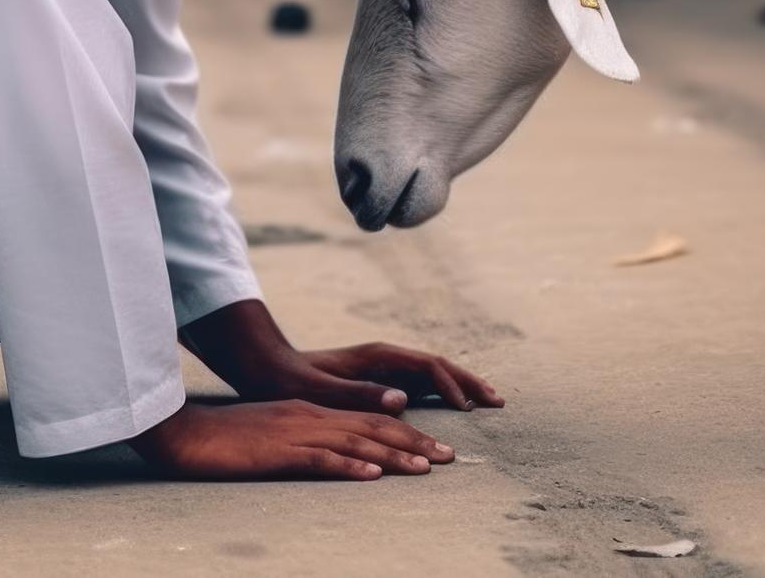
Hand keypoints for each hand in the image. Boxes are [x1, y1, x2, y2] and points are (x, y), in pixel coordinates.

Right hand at [131, 400, 454, 480]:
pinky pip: (319, 458)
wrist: (183, 432)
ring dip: (394, 455)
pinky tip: (372, 474)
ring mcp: (294, 433)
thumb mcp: (272, 436)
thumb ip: (305, 442)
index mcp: (309, 412)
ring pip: (356, 442)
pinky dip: (349, 465)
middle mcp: (309, 417)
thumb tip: (343, 459)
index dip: (405, 433)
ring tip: (426, 469)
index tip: (434, 449)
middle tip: (449, 456)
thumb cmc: (224, 440)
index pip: (367, 421)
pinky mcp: (277, 452)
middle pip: (372, 427)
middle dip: (414, 442)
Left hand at [261, 343, 506, 413]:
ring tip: (485, 403)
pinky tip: (452, 407)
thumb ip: (359, 393)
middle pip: (438, 365)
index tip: (468, 409)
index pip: (428, 366)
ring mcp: (383, 367)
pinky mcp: (378, 379)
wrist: (267, 367)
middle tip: (497, 400)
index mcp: (377, 356)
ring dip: (459, 386)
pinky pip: (420, 384)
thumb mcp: (319, 390)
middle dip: (468, 381)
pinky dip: (442, 392)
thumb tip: (403, 399)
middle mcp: (385, 358)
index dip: (452, 385)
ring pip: (432, 374)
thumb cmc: (290, 380)